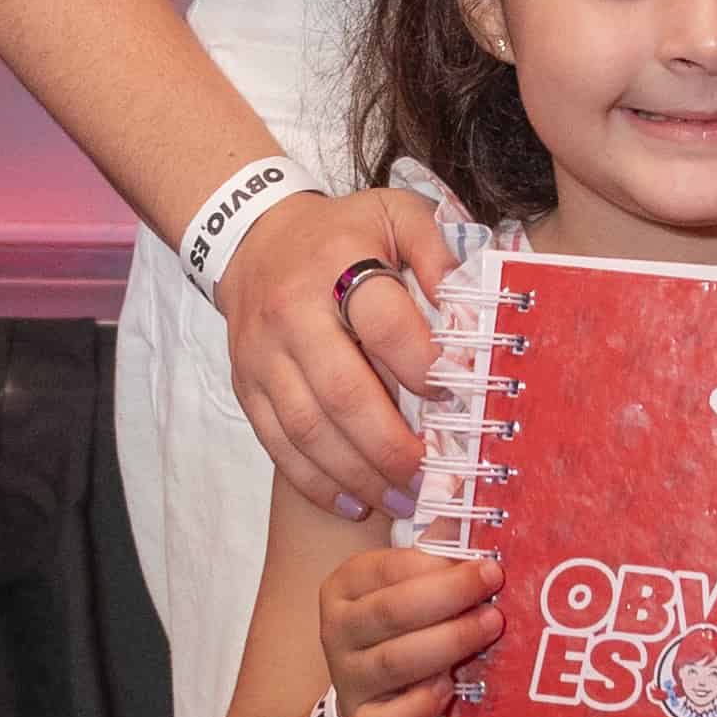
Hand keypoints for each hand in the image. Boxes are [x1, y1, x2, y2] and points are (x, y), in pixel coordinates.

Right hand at [226, 184, 458, 519]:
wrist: (255, 239)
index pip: (382, 323)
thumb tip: (470, 313)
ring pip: (307, 429)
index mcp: (337, 262)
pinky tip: (353, 503)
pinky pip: (277, 445)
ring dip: (358, 475)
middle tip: (433, 475)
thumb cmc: (341, 233)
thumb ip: (438, 252)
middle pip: (341, 391)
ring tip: (403, 499)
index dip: (423, 365)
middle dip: (391, 445)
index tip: (457, 398)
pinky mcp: (245, 385)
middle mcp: (293, 312)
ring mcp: (263, 354)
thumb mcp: (395, 213)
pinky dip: (315, 482)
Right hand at [320, 542, 503, 716]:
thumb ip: (435, 543)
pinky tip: (448, 688)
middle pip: (392, 611)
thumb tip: (461, 480)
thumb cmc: (406, 631)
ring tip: (488, 627)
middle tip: (494, 590)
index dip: (439, 564)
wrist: (378, 706)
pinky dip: (420, 706)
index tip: (486, 563)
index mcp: (347, 586)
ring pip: (395, 661)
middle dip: (449, 597)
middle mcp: (338, 630)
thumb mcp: (413, 584)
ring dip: (448, 643)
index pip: (389, 567)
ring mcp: (348, 679)